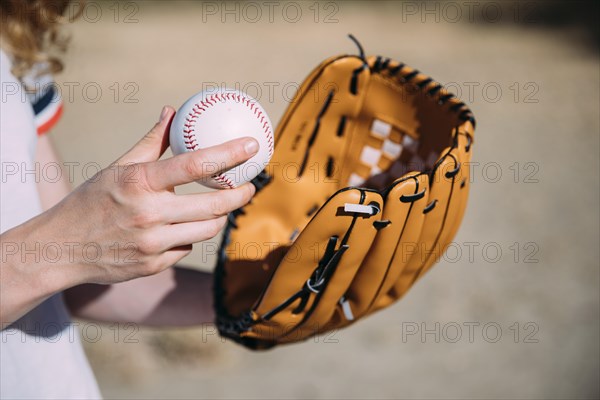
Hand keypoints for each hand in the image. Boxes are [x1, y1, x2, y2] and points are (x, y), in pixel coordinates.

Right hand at [24, 106, 257, 285]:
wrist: (60, 249)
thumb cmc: (92, 201)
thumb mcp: (117, 168)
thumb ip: (151, 142)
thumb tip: (172, 112)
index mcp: (139, 182)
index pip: (195, 164)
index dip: (229, 154)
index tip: (252, 146)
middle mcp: (148, 214)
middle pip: (213, 206)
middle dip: (239, 195)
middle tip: (249, 187)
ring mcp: (152, 244)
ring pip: (207, 230)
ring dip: (218, 217)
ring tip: (220, 207)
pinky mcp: (153, 266)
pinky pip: (187, 248)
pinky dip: (189, 237)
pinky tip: (179, 230)